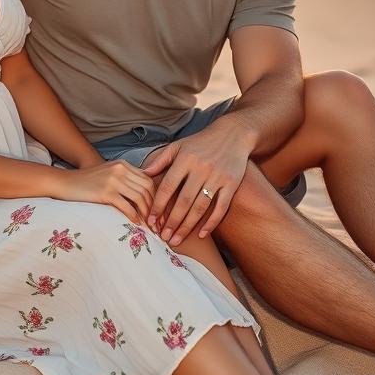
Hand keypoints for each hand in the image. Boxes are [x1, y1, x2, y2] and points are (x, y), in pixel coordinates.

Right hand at [56, 160, 154, 224]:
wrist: (64, 183)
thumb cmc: (87, 183)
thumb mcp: (108, 174)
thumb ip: (125, 179)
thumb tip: (144, 195)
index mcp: (123, 164)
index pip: (148, 180)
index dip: (156, 196)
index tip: (157, 210)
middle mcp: (120, 169)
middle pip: (147, 188)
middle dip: (154, 206)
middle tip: (155, 220)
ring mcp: (113, 180)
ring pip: (139, 198)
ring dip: (146, 213)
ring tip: (147, 223)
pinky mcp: (105, 192)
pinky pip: (127, 206)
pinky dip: (134, 216)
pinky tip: (135, 222)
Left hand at [141, 123, 249, 243]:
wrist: (233, 135)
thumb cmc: (200, 142)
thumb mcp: (178, 146)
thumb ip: (160, 160)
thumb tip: (142, 174)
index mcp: (185, 160)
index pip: (168, 186)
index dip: (158, 205)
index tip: (150, 220)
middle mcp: (201, 169)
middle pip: (184, 201)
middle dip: (172, 221)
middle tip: (163, 237)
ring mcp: (217, 177)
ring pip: (200, 207)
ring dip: (187, 226)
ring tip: (176, 240)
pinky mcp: (231, 184)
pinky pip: (221, 208)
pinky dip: (211, 223)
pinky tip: (201, 235)